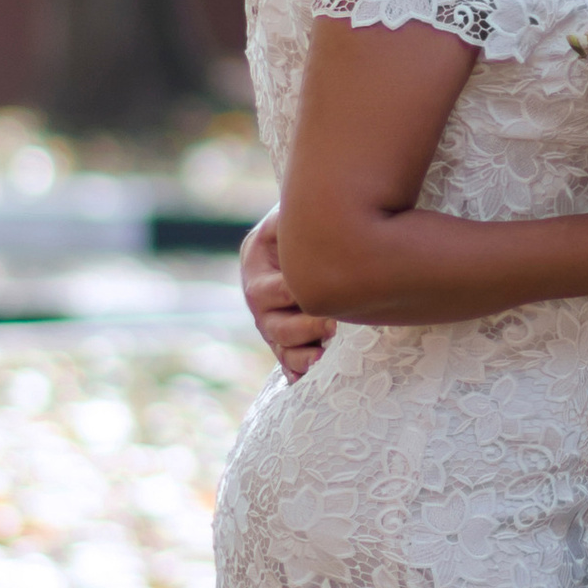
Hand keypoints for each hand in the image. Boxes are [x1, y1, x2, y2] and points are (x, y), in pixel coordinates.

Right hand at [241, 209, 335, 382]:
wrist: (318, 229)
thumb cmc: (310, 213)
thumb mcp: (294, 209)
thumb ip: (293, 219)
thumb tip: (306, 232)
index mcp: (255, 262)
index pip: (268, 291)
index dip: (294, 296)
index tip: (327, 297)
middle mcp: (259, 296)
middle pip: (271, 326)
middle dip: (302, 328)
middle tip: (333, 326)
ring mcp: (271, 320)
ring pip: (281, 349)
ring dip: (304, 355)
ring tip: (326, 354)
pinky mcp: (286, 338)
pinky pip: (289, 363)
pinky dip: (300, 372)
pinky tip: (316, 378)